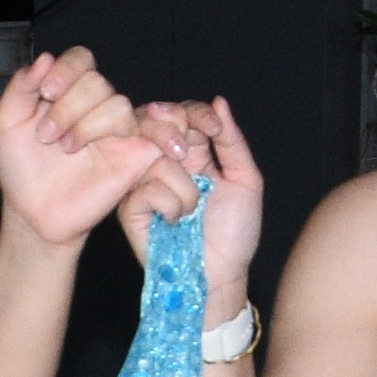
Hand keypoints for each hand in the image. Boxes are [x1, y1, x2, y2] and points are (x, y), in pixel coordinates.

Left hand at [0, 46, 168, 245]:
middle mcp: (94, 106)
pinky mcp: (135, 153)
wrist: (34, 212)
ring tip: (66, 149)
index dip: (67, 69)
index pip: (81, 60)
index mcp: (67, 92)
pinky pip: (152, 130)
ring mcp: (116, 129)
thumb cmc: (22, 169)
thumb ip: (22, 87)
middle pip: (97, 82)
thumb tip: (46, 59)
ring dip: (87, 125)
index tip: (47, 92)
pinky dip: (150, 128)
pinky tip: (113, 143)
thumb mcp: (7, 123)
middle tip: (46, 136)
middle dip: (68, 107)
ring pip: (117, 103)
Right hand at [132, 94, 266, 313]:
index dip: (194, 114)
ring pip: (156, 158)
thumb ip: (231, 141)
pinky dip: (170, 204)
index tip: (213, 129)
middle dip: (177, 135)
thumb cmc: (235, 234)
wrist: (222, 274)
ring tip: (192, 212)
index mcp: (193, 154)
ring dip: (184, 188)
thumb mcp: (246, 180)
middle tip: (194, 163)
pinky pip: (147, 188)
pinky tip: (176, 222)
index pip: (183, 115)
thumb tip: (218, 101)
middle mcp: (165, 164)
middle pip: (157, 124)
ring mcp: (145, 186)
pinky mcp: (131, 209)